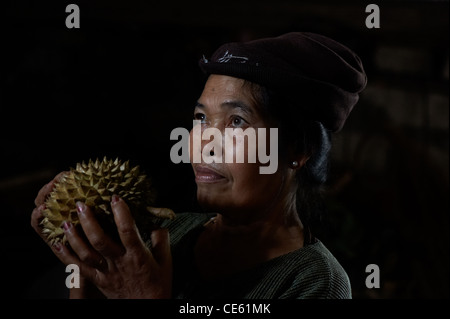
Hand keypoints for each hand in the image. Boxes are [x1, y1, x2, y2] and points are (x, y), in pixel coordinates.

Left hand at [31, 174, 171, 298]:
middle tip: (81, 205)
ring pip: (86, 254)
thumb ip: (161, 239)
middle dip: (89, 222)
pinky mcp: (98, 280)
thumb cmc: (158, 283)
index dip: (121, 213)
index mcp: (137, 256)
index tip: (115, 197)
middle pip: (101, 241)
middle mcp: (119, 263)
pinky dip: (66, 256)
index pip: (128, 232)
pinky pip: (78, 269)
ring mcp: (106, 273)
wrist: (146, 308)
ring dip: (74, 237)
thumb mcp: (166, 260)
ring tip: (66, 221)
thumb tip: (156, 222)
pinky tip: (58, 244)